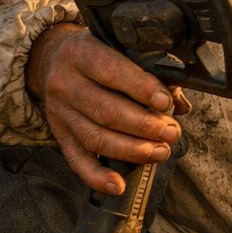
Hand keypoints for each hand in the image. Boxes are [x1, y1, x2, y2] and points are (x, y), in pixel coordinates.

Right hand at [25, 22, 187, 194]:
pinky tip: (118, 185)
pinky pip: (76, 160)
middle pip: (104, 110)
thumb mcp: (119, 47)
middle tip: (171, 133)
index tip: (165, 102)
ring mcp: (59, 112)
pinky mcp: (59, 135)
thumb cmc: (98, 54)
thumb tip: (178, 104)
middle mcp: (64, 83)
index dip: (141, 88)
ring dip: (131, 150)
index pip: (112, 71)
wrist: (52, 59)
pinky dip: (97, 176)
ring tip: (160, 152)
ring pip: (94, 137)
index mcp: (81, 54)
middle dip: (143, 125)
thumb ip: (151, 71)